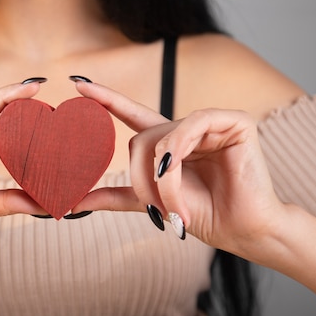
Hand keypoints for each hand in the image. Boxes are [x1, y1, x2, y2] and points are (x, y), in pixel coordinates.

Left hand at [72, 81, 283, 252]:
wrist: (242, 231)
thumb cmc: (202, 215)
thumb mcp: (152, 203)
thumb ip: (117, 196)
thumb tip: (74, 203)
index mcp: (170, 144)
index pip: (133, 115)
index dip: (108, 100)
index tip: (77, 84)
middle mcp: (187, 130)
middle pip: (141, 140)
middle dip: (143, 179)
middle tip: (159, 211)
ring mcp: (211, 123)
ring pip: (162, 137)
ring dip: (162, 178)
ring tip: (175, 207)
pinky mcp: (234, 121)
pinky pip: (190, 126)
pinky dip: (179, 154)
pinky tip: (181, 171)